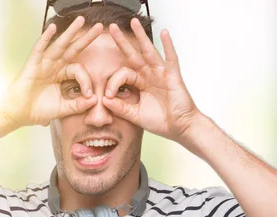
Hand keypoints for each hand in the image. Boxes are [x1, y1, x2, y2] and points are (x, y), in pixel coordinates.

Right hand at [1, 17, 102, 127]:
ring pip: (58, 45)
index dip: (86, 81)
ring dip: (69, 32)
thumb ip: (77, 105)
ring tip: (80, 20)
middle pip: (72, 49)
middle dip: (85, 38)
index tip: (88, 95)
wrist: (17, 114)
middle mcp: (54, 66)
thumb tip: (94, 100)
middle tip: (99, 27)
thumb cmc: (37, 110)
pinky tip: (52, 28)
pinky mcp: (32, 65)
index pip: (78, 70)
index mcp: (61, 75)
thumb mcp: (62, 109)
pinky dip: (45, 38)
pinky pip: (39, 49)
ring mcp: (43, 64)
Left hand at [102, 18, 201, 141]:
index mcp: (139, 83)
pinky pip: (170, 58)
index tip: (107, 96)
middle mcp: (149, 75)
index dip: (112, 83)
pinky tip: (164, 33)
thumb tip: (103, 99)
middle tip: (111, 27)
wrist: (179, 128)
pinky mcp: (173, 76)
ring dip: (141, 36)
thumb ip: (119, 107)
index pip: (122, 74)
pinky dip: (168, 45)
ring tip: (133, 22)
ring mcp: (161, 74)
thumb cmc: (160, 121)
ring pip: (149, 51)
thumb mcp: (134, 115)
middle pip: (133, 54)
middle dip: (122, 41)